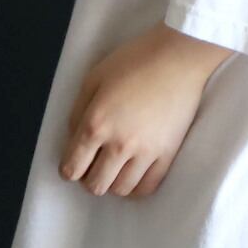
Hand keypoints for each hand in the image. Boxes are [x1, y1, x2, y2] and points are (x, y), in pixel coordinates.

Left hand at [58, 20, 232, 200]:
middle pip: (96, 185)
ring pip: (121, 190)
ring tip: (115, 168)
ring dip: (112, 183)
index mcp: (96, 124)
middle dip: (88, 179)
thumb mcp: (94, 78)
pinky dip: (136, 187)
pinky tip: (133, 174)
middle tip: (93, 166)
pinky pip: (148, 187)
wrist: (179, 57)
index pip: (72, 168)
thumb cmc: (134, 61)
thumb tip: (74, 140)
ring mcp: (147, 152)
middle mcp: (120, 144)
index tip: (73, 165)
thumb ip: (77, 112)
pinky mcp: (168, 154)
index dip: (68, 170)